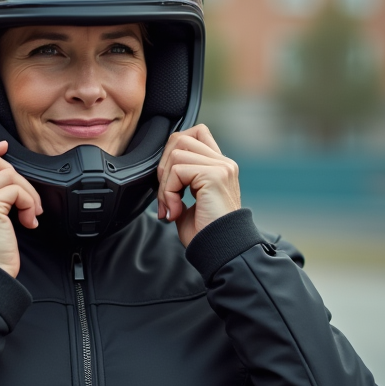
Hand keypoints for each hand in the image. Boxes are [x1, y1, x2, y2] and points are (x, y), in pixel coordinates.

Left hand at [156, 124, 240, 247]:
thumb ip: (180, 182)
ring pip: (176, 152)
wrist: (220, 251)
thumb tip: (161, 174)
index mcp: (219, 166)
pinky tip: (175, 210)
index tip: (168, 183)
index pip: (195, 134)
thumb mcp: (189, 202)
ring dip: (165, 182)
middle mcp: (223, 163)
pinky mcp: (214, 175)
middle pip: (181, 138)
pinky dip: (168, 191)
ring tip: (172, 205)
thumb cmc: (205, 233)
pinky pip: (178, 170)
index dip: (173, 151)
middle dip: (164, 166)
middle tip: (165, 197)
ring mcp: (221, 167)